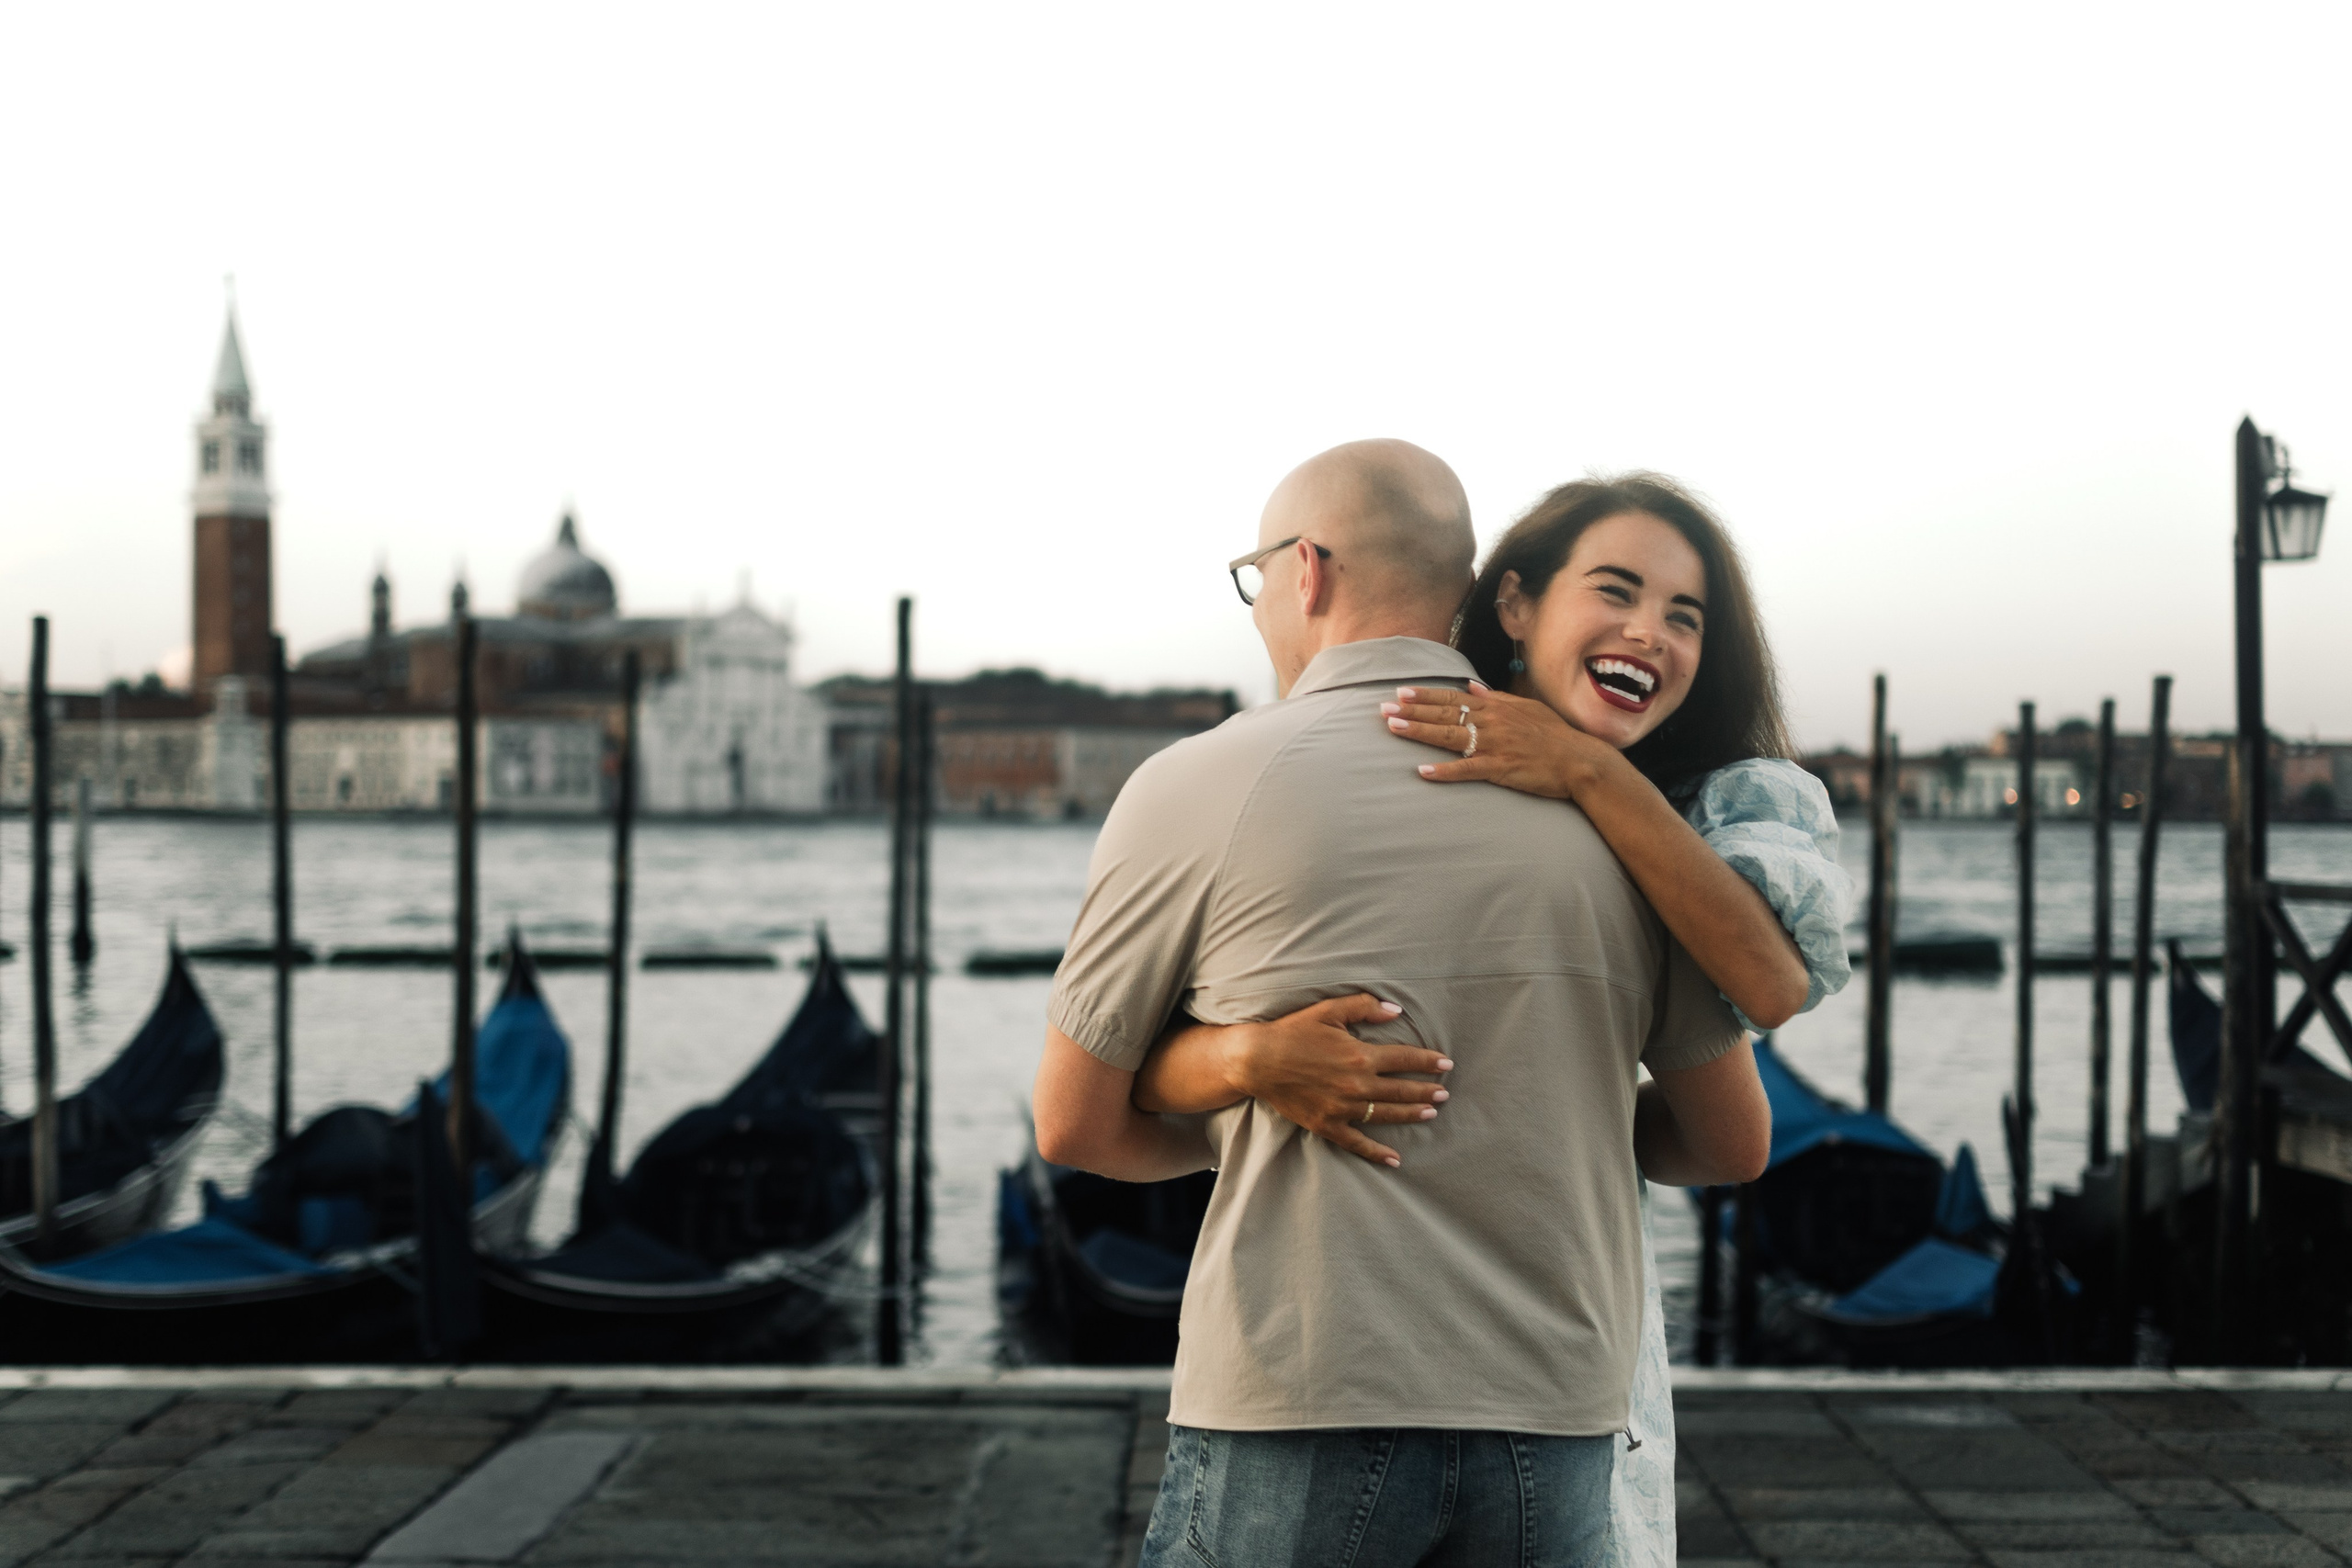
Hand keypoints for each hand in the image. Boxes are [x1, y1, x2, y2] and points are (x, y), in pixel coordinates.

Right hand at [1221, 994, 1453, 1167]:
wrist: (1258, 1060)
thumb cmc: (1293, 1032)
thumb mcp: (1329, 1010)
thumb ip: (1365, 1008)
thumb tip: (1396, 1011)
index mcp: (1361, 1055)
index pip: (1405, 1059)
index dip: (1428, 1062)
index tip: (1446, 1064)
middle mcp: (1357, 1085)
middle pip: (1401, 1090)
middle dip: (1427, 1091)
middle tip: (1444, 1093)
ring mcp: (1343, 1108)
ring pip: (1387, 1114)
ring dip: (1412, 1114)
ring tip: (1430, 1113)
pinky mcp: (1328, 1125)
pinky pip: (1358, 1143)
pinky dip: (1377, 1153)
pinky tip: (1395, 1159)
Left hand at [1381, 682, 1616, 799]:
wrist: (1578, 760)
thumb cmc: (1553, 735)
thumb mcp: (1526, 708)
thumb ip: (1496, 697)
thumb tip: (1471, 686)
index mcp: (1496, 707)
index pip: (1453, 698)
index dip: (1425, 695)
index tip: (1401, 692)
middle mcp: (1491, 722)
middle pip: (1444, 714)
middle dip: (1411, 710)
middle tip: (1383, 708)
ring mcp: (1494, 745)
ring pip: (1449, 736)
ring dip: (1419, 731)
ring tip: (1393, 727)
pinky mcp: (1499, 769)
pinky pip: (1467, 770)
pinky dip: (1445, 771)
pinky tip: (1422, 771)